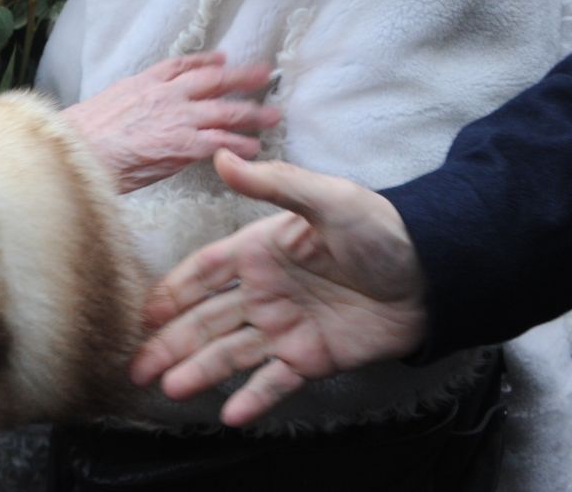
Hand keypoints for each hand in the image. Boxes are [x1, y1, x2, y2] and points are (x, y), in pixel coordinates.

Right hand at [63, 51, 280, 193]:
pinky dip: (240, 144)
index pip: (182, 65)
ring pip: (226, 111)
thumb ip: (127, 103)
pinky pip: (221, 142)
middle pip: (214, 80)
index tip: (222, 58)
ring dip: (252, 113)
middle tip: (265, 74)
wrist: (76, 151)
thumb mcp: (105, 103)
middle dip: (242, 77)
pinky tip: (255, 148)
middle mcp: (167, 95)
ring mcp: (179, 118)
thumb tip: (131, 112)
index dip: (206, 61)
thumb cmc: (82, 135)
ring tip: (272, 114)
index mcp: (145, 82)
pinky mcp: (185, 145)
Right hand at [131, 151, 428, 424]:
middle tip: (136, 366)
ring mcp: (286, 327)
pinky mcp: (312, 357)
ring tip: (168, 388)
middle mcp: (266, 291)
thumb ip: (274, 182)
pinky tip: (228, 414)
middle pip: (206, 320)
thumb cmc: (382, 228)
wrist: (435, 274)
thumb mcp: (327, 198)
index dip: (173, 292)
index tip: (143, 313)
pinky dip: (252, 398)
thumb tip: (221, 157)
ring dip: (198, 370)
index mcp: (262, 250)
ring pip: (230, 353)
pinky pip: (274, 381)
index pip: (204, 272)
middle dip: (170, 343)